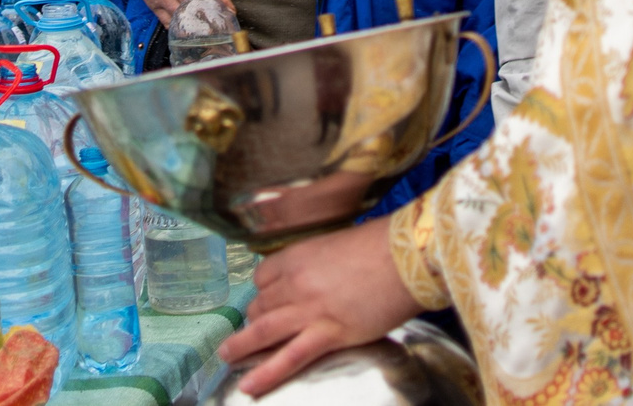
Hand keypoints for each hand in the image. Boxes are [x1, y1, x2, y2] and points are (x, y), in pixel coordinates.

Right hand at [110, 0, 242, 23]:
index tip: (231, 11)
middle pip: (192, 1)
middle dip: (209, 13)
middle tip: (224, 22)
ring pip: (180, 14)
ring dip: (196, 23)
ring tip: (212, 29)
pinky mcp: (150, 1)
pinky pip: (167, 20)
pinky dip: (181, 27)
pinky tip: (193, 28)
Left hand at [218, 221, 421, 395]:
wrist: (404, 256)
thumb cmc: (379, 246)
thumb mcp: (336, 245)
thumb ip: (318, 263)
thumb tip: (317, 277)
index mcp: (296, 256)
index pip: (262, 278)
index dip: (261, 292)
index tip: (263, 301)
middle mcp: (295, 282)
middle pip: (260, 305)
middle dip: (253, 320)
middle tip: (251, 331)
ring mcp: (309, 310)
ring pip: (263, 331)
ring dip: (241, 346)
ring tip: (227, 356)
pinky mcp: (329, 334)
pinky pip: (290, 357)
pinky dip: (267, 373)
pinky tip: (249, 386)